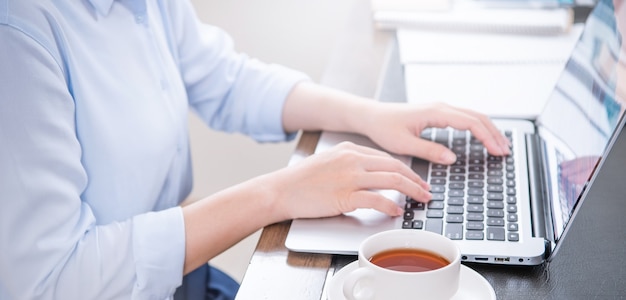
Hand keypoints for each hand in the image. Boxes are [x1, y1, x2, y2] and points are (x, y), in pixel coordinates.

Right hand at [270, 142, 430, 218]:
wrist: (281, 190)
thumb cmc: (302, 181)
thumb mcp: (329, 162)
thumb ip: (351, 165)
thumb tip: (372, 177)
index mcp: (349, 150)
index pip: (386, 157)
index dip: (406, 169)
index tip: (416, 179)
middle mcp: (352, 159)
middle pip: (394, 166)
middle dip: (415, 179)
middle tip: (427, 190)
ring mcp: (349, 176)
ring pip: (391, 180)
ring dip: (411, 190)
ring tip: (421, 199)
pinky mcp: (344, 195)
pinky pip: (376, 199)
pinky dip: (390, 205)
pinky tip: (397, 211)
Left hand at [358, 102, 510, 164]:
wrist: (372, 116)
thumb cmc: (384, 127)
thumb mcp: (404, 144)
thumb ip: (429, 151)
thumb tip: (451, 158)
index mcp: (435, 112)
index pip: (470, 123)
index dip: (487, 137)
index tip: (497, 150)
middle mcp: (441, 107)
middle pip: (477, 117)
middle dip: (494, 134)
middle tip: (505, 151)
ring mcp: (440, 108)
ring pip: (473, 116)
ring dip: (489, 129)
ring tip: (500, 145)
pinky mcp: (438, 113)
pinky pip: (464, 117)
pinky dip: (478, 127)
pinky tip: (484, 137)